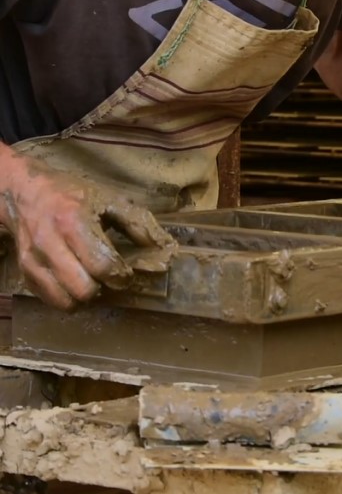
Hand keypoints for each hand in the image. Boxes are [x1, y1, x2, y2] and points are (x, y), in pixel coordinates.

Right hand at [0, 152, 175, 310]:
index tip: (128, 273)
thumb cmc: (73, 194)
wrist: (24, 192)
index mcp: (73, 222)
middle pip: (84, 288)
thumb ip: (138, 223)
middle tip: (112, 280)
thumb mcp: (109, 199)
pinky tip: (78, 284)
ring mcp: (33, 261)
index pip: (103, 265)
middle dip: (105, 289)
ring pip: (67, 301)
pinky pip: (52, 301)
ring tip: (95, 283)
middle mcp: (49, 244)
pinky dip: (69, 299)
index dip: (122, 276)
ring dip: (87, 298)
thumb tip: (164, 247)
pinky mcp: (25, 273)